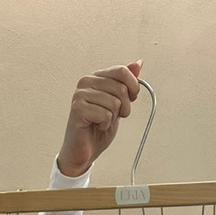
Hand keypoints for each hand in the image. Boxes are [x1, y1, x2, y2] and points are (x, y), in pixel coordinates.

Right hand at [57, 61, 142, 176]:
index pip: (122, 71)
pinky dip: (105, 125)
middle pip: (121, 88)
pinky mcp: (78, 109)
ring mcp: (80, 94)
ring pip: (114, 102)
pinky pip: (105, 114)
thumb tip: (138, 63)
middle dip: (124, 107)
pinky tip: (96, 126)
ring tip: (102, 121)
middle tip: (113, 116)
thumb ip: (126, 83)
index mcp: (96, 77)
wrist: (84, 151)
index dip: (133, 87)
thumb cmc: (98, 128)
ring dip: (113, 117)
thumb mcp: (119, 103)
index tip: (131, 99)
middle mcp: (86, 82)